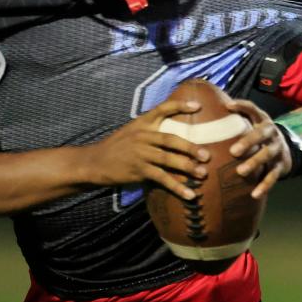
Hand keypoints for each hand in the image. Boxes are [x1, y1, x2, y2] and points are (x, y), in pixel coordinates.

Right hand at [82, 99, 209, 200]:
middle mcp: (142, 136)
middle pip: (170, 139)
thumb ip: (149, 131)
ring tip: (203, 174)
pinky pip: (162, 179)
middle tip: (207, 155)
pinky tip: (189, 195)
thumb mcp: (130, 132)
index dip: (180, 106)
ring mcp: (140, 153)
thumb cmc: (115, 148)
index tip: (197, 106)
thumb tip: (174, 136)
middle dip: (190, 146)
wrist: (94, 163)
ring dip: (187, 167)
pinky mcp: (138, 170)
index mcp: (141, 124)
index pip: (162, 109)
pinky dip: (177, 187)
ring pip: (168, 159)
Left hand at [226, 99, 291, 198]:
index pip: (253, 110)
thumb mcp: (253, 122)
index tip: (228, 106)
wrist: (285, 149)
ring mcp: (278, 149)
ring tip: (240, 172)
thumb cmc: (260, 135)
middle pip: (262, 135)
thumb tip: (215, 107)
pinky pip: (273, 176)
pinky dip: (264, 186)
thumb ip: (238, 117)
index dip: (242, 106)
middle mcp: (272, 133)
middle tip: (233, 151)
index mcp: (263, 120)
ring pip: (268, 155)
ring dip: (255, 163)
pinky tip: (254, 194)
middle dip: (248, 142)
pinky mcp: (281, 166)